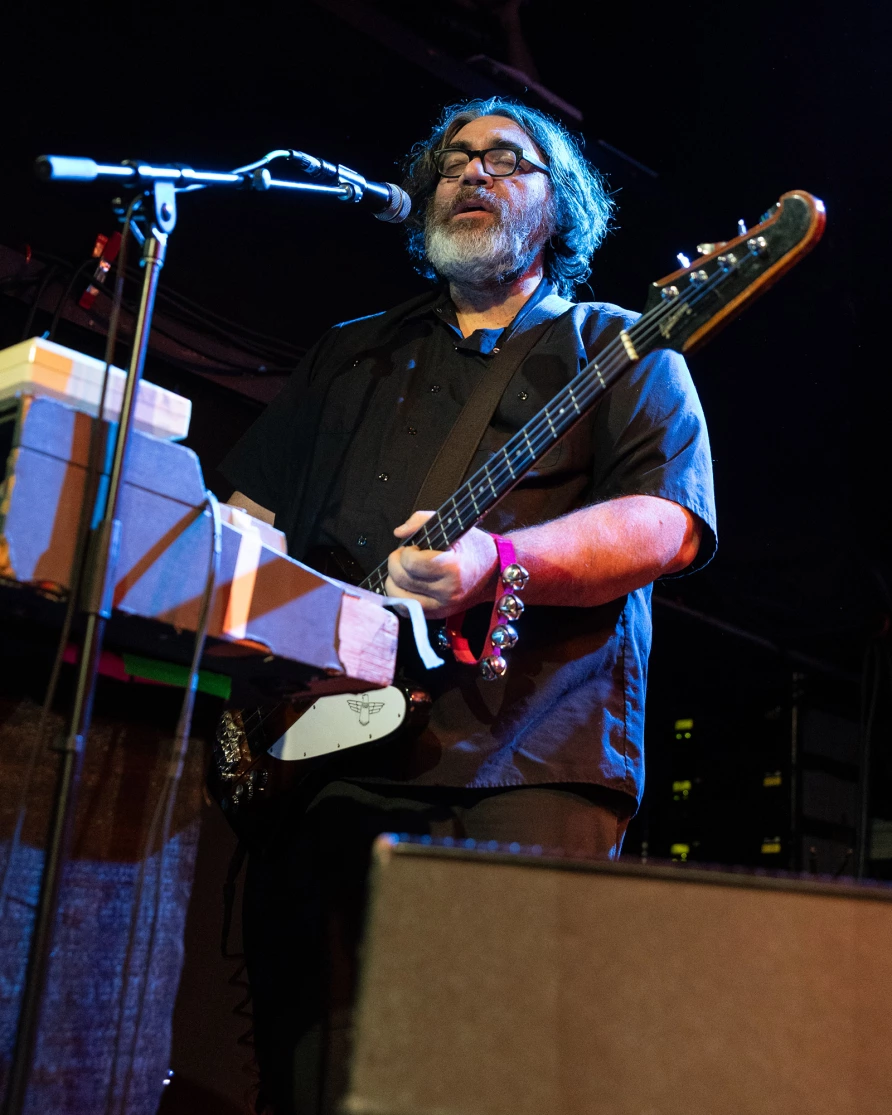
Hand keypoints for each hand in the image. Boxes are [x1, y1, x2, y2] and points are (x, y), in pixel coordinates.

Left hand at [385, 511, 499, 618]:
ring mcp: (442, 606)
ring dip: (393, 579)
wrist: (494, 572)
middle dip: (395, 562)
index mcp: (452, 567)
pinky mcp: (439, 614)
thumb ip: (422, 520)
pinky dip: (400, 596)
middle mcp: (447, 591)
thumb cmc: (473, 547)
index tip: (414, 547)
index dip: (406, 552)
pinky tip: (405, 584)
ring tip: (403, 569)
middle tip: (404, 555)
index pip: (412, 563)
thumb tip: (399, 532)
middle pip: (402, 579)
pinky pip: (407, 610)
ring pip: (400, 596)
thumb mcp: (454, 525)